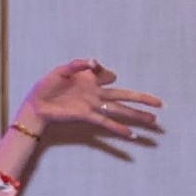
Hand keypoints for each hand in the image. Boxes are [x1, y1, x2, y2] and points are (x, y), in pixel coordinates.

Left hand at [11, 59, 162, 158]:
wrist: (35, 104)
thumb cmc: (46, 86)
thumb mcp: (61, 70)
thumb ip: (79, 64)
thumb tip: (95, 61)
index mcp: (91, 80)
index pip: (109, 75)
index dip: (104, 71)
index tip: (95, 68)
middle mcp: (96, 94)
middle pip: (125, 95)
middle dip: (143, 99)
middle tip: (161, 104)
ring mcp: (93, 106)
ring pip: (120, 110)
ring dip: (137, 115)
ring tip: (154, 121)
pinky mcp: (86, 116)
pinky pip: (106, 123)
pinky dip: (119, 128)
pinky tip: (132, 134)